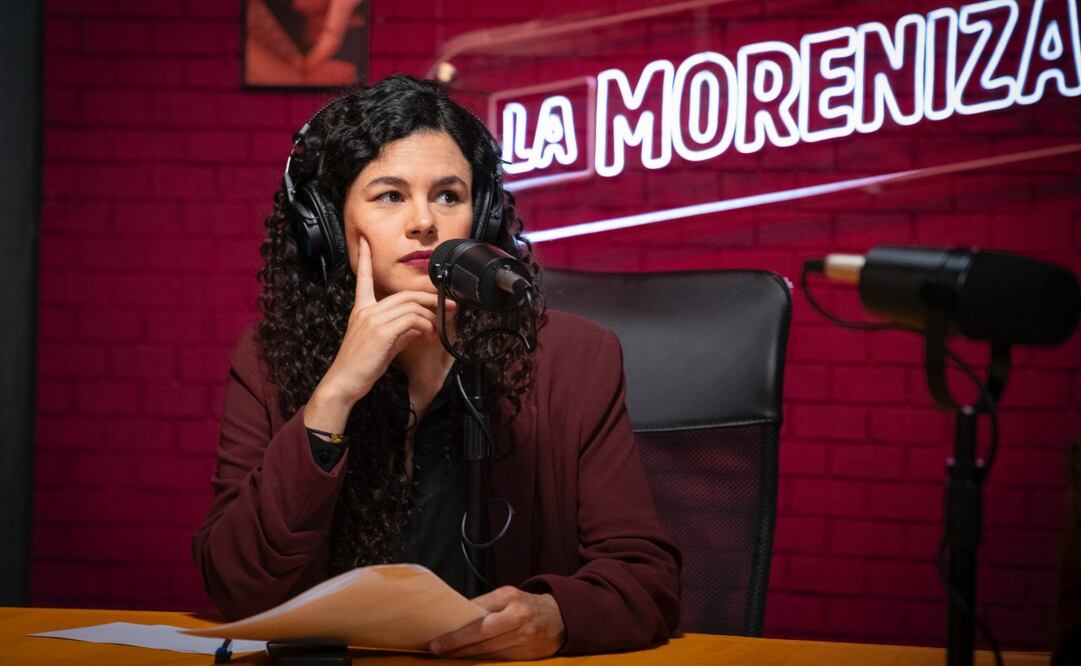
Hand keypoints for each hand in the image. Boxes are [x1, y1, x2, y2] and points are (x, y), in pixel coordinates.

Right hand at [305, 237, 452, 430]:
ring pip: (411, 306)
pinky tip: (428, 336)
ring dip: (431, 317)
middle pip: (405, 294)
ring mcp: (373, 319)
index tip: (365, 241)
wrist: (344, 382)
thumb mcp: (383, 344)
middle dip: (430, 298)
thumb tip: (419, 326)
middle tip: (448, 305)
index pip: (363, 278)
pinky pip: (412, 320)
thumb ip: (400, 331)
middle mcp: (366, 310)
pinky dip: (425, 326)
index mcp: (361, 309)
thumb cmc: (361, 365)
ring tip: (436, 330)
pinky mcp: (382, 331)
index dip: (365, 259)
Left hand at [429, 587, 565, 659]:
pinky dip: (483, 660)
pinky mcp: (527, 656)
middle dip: (457, 646)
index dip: (457, 633)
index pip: (479, 620)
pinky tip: (470, 658)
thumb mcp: (507, 595)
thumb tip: (460, 615)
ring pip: (488, 652)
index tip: (438, 640)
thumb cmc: (528, 605)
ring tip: (449, 654)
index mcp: (512, 601)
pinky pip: (499, 659)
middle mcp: (518, 620)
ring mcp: (524, 640)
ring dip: (466, 655)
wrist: (560, 618)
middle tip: (437, 649)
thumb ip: (485, 604)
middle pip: (481, 639)